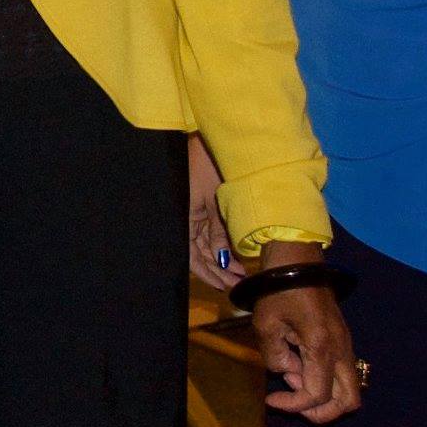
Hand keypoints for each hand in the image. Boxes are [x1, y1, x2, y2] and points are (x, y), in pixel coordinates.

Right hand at [186, 136, 244, 290]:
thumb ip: (218, 233)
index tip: (226, 287)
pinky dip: (221, 243)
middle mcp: (187, 220)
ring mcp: (195, 212)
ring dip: (222, 259)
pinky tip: (234, 254)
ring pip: (206, 244)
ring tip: (240, 272)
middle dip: (218, 270)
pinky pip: (210, 231)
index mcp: (185, 220)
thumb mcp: (217, 203)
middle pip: (200, 254)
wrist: (210, 139)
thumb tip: (223, 260)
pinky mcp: (203, 205)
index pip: (192, 257)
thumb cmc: (210, 167)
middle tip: (238, 283)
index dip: (208, 274)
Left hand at [251, 241, 361, 424]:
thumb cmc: (279, 290)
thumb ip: (274, 357)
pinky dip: (324, 380)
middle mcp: (342, 351)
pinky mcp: (342, 341)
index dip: (294, 405)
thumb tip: (286, 373)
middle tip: (292, 398)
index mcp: (323, 347)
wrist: (298, 261)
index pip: (317, 395)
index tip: (271, 399)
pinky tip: (298, 366)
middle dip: (320, 411)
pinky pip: (341, 374)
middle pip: (348, 402)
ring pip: (348, 390)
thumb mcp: (266, 324)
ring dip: (323, 396)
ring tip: (293, 377)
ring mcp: (345, 346)